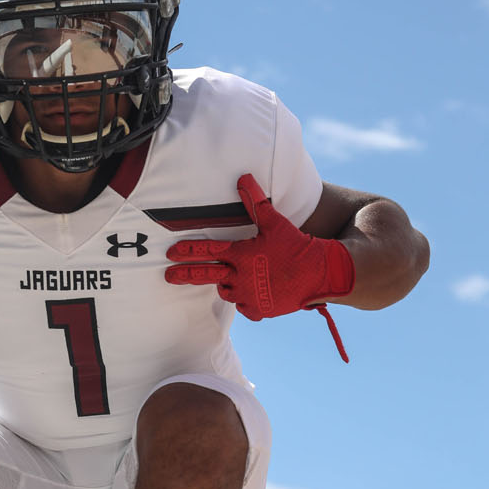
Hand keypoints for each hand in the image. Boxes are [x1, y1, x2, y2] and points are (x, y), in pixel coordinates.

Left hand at [165, 173, 354, 318]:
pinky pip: (244, 307)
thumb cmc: (296, 245)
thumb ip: (256, 202)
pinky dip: (245, 301)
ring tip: (234, 278)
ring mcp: (249, 296)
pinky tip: (252, 293)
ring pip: (226, 291)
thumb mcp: (275, 222)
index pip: (209, 251)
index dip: (189, 251)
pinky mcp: (260, 310)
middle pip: (207, 275)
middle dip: (185, 274)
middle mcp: (241, 277)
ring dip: (226, 284)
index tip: (172, 253)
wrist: (320, 273)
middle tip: (168, 276)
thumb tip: (243, 178)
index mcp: (242, 254)